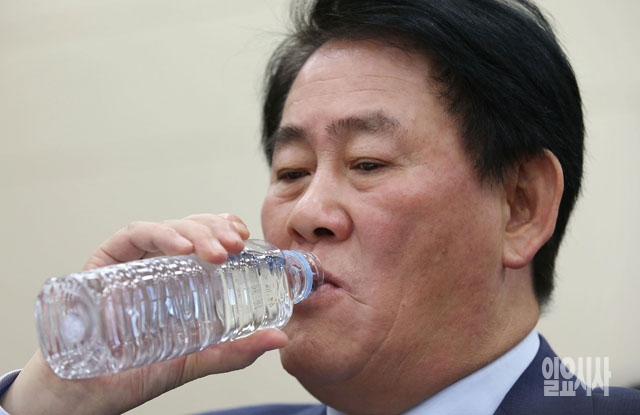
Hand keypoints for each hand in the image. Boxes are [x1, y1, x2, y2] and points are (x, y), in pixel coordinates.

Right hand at [0, 214, 288, 414]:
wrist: (82, 395)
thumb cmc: (132, 374)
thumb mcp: (192, 360)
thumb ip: (233, 351)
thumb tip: (280, 338)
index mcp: (179, 281)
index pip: (207, 242)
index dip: (227, 232)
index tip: (247, 240)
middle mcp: (157, 266)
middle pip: (191, 230)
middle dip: (216, 230)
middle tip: (236, 244)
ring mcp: (131, 262)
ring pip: (169, 228)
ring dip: (196, 232)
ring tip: (218, 251)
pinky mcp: (104, 262)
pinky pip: (134, 236)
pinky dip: (160, 234)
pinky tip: (182, 248)